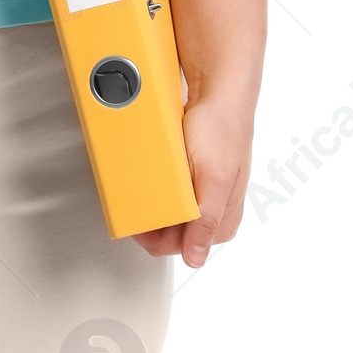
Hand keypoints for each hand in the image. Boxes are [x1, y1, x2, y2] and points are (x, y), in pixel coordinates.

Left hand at [130, 94, 252, 267]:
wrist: (219, 93)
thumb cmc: (222, 131)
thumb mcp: (214, 178)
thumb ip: (206, 220)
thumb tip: (195, 259)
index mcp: (222, 222)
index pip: (179, 247)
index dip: (151, 237)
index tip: (131, 222)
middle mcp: (213, 212)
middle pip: (171, 232)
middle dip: (150, 220)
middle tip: (130, 201)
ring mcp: (202, 194)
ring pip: (169, 213)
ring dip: (151, 204)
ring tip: (137, 188)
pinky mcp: (192, 177)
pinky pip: (169, 192)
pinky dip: (155, 187)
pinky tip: (148, 176)